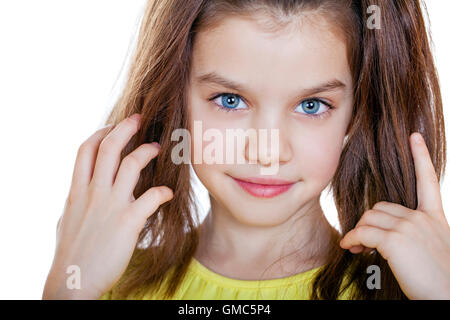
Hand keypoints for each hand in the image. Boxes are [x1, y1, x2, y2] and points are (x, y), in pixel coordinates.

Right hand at [42, 113, 172, 298]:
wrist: (73, 281)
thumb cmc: (71, 252)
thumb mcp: (68, 218)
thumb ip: (77, 199)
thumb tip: (80, 190)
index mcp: (77, 190)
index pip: (86, 150)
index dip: (101, 133)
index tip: (113, 126)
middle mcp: (93, 192)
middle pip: (108, 148)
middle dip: (125, 128)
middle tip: (140, 119)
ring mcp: (110, 205)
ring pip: (131, 164)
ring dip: (146, 152)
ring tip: (157, 148)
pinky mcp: (128, 221)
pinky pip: (151, 197)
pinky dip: (163, 192)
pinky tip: (169, 193)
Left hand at [340, 132, 449, 298]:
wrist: (448, 296)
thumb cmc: (439, 278)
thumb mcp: (432, 247)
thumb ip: (414, 233)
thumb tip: (384, 236)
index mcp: (435, 218)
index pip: (428, 181)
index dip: (420, 157)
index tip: (414, 137)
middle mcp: (422, 218)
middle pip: (381, 207)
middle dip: (368, 223)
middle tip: (362, 241)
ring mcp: (409, 227)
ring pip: (369, 218)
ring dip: (359, 232)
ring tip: (359, 248)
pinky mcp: (395, 240)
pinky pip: (363, 233)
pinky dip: (351, 239)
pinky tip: (349, 247)